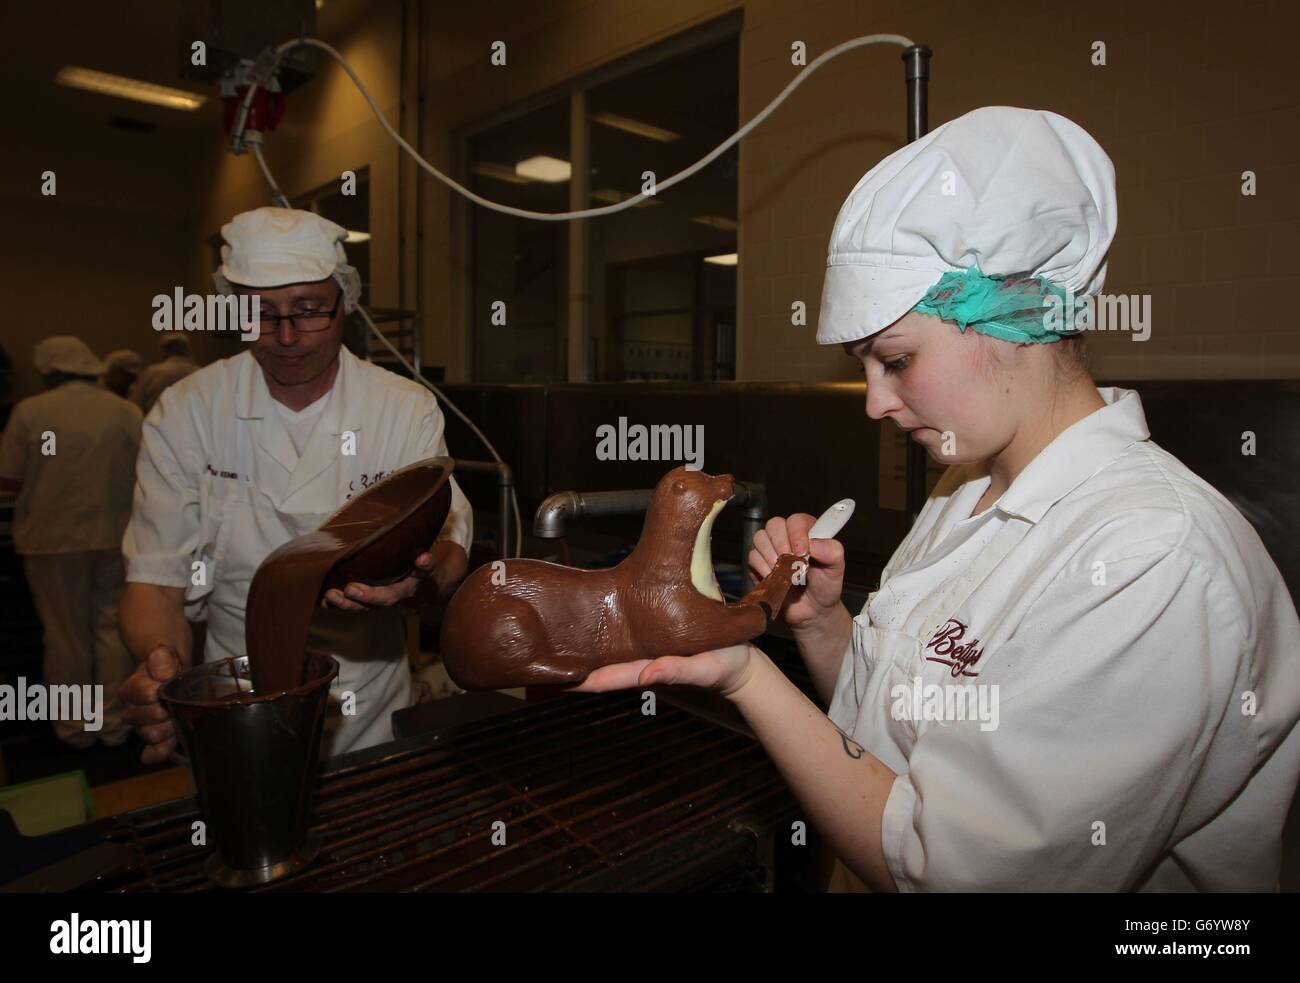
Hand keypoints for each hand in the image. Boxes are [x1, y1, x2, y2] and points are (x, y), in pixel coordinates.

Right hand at [120, 645, 182, 764]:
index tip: (167, 684)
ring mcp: (143, 727)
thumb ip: (161, 658)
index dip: (154, 692)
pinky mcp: (157, 740)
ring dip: (168, 728)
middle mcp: (132, 711)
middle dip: (163, 711)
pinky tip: (168, 747)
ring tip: (181, 716)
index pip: (140, 695)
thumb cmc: (168, 667)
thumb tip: (162, 671)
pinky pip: (154, 752)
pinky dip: (160, 752)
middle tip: (178, 703)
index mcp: (131, 689)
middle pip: (143, 719)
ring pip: (150, 735)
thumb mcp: (164, 656)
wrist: (176, 676)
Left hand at [321, 549, 436, 610]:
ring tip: (325, 596)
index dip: (369, 595)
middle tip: (332, 593)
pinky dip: (336, 605)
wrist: (425, 585)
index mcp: (403, 592)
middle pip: (368, 607)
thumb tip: (424, 558)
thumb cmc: (422, 571)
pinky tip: (321, 600)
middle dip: (349, 602)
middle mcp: (388, 600)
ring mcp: (377, 602)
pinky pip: (352, 605)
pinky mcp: (367, 600)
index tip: (351, 588)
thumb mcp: (428, 567)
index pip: (386, 597)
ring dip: (340, 604)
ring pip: (358, 608)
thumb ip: (427, 564)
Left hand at [569, 643, 758, 697]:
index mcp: (649, 669)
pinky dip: (605, 636)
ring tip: (557, 639)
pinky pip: (624, 638)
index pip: (607, 677)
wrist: (740, 661)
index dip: (580, 679)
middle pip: (601, 665)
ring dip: (586, 649)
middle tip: (542, 658)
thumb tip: (646, 676)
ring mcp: (646, 651)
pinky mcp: (653, 638)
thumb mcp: (704, 668)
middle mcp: (642, 662)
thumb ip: (676, 671)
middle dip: (574, 664)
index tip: (555, 678)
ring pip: (610, 652)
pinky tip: (590, 627)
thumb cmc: (724, 666)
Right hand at [749, 513, 843, 627]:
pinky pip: (752, 556)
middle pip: (774, 524)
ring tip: (784, 572)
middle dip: (782, 545)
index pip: (796, 520)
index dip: (797, 534)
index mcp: (808, 531)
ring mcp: (771, 548)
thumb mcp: (836, 569)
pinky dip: (762, 567)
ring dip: (771, 556)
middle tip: (791, 563)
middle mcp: (788, 536)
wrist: (812, 611)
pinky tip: (774, 577)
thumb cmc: (825, 587)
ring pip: (760, 538)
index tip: (803, 552)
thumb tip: (815, 543)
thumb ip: (833, 552)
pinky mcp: (759, 563)